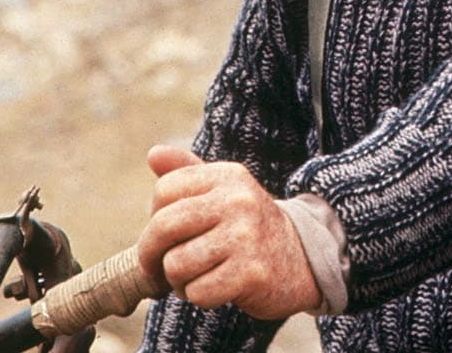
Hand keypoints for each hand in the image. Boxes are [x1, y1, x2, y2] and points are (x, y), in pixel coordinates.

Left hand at [134, 145, 321, 319]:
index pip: (165, 191)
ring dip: (178, 280)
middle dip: (150, 254)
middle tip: (158, 266)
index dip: (154, 217)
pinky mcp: (252, 273)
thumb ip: (187, 171)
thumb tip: (154, 153)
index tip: (167, 234)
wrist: (301, 257)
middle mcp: (239, 201)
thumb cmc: (247, 226)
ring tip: (198, 274)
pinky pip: (198, 292)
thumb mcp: (224, 190)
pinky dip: (199, 297)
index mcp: (229, 176)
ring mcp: (247, 237)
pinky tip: (216, 287)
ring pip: (176, 265)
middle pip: (163, 227)